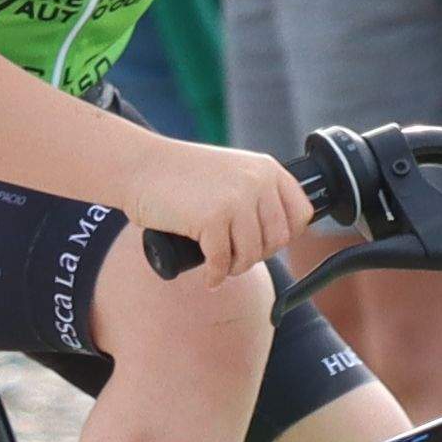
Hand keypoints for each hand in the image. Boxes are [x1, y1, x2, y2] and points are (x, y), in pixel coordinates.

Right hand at [134, 139, 320, 283]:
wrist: (140, 166)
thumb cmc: (180, 174)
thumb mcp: (232, 172)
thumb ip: (256, 194)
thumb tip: (276, 238)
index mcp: (267, 169)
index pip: (301, 214)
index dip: (284, 236)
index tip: (263, 242)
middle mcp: (257, 181)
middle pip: (278, 240)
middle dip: (256, 255)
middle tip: (233, 255)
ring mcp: (236, 199)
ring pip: (251, 255)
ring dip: (234, 267)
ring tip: (218, 264)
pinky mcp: (212, 218)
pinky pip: (222, 262)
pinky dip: (215, 275)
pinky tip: (208, 276)